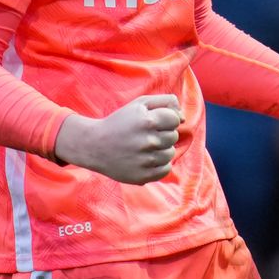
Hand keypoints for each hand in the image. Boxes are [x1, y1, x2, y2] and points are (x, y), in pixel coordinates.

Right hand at [53, 94, 183, 184]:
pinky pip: (166, 169)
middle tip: (146, 134)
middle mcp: (148, 141)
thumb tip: (183, 117)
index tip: (154, 122)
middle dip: (163, 133)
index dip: (166, 119)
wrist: (95, 146)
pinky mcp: (144, 176)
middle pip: (174, 136)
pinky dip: (159, 164)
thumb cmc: (120, 122)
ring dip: (162, 149)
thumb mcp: (139, 104)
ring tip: (145, 147)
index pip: (175, 119)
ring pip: (170, 153)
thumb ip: (165, 102)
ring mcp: (146, 161)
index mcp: (148, 121)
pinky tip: (146, 159)